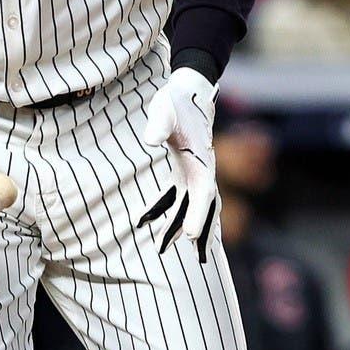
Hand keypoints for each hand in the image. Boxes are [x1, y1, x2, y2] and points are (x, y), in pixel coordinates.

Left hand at [139, 67, 217, 254]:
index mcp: (202, 160)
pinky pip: (175, 196)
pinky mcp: (183, 170)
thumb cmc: (176, 99)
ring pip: (191, 206)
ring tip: (165, 249)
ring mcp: (194, 171)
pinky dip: (164, 210)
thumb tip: (149, 140)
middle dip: (199, 232)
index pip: (203, 193)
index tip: (189, 236)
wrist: (189, 89)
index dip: (198, 215)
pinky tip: (146, 221)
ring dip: (181, 226)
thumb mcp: (164, 109)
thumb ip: (158, 124)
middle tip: (196, 261)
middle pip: (203, 207)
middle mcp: (202, 170)